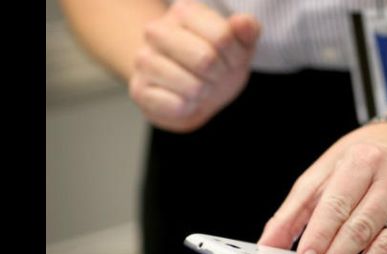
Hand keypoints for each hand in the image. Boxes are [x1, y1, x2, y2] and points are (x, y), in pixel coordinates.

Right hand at [129, 0, 259, 132]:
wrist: (191, 93)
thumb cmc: (217, 65)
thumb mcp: (239, 47)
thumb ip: (247, 31)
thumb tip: (243, 22)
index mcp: (184, 12)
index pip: (223, 37)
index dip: (235, 56)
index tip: (230, 59)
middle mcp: (157, 31)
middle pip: (206, 60)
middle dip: (219, 75)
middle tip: (214, 75)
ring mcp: (144, 60)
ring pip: (192, 87)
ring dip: (205, 93)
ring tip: (199, 87)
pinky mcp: (139, 90)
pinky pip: (177, 106)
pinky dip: (189, 108)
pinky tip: (184, 99)